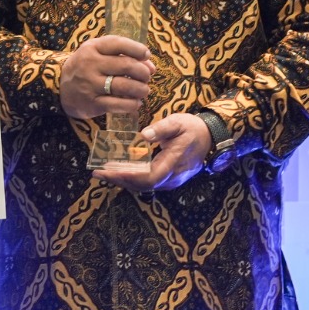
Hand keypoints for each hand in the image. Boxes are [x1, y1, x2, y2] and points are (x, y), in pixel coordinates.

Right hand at [59, 35, 153, 119]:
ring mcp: (90, 85)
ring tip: (144, 90)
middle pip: (126, 65)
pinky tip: (136, 103)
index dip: (138, 49)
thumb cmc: (86, 67)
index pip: (119, 43)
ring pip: (124, 86)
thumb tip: (150, 66)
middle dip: (143, 72)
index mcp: (93, 48)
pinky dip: (132, 104)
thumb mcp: (98, 53)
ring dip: (141, 89)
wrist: (60, 87)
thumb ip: (123, 55)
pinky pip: (117, 105)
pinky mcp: (92, 104)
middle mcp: (91, 64)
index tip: (146, 55)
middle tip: (146, 77)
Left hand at [91, 112, 211, 194]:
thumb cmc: (193, 128)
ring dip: (123, 180)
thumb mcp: (178, 122)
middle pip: (142, 186)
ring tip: (104, 172)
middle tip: (98, 172)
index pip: (148, 178)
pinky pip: (148, 183)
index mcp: (173, 163)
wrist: (210, 137)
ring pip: (144, 187)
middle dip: (119, 180)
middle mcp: (172, 178)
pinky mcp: (169, 179)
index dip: (128, 177)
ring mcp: (171, 181)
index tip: (109, 171)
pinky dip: (132, 179)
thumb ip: (161, 128)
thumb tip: (143, 135)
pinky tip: (120, 171)